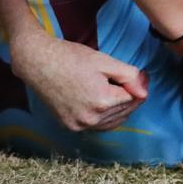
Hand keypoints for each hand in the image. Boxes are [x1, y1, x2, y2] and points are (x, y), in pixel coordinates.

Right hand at [10, 29, 147, 130]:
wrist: (39, 63)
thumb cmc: (71, 58)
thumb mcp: (105, 61)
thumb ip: (128, 76)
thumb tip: (144, 91)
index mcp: (102, 102)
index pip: (133, 98)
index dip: (140, 85)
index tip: (142, 74)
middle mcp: (90, 119)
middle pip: (124, 111)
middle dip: (132, 96)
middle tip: (136, 79)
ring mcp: (78, 125)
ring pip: (112, 121)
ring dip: (121, 108)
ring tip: (122, 89)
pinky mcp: (70, 125)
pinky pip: (96, 125)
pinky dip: (106, 116)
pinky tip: (107, 102)